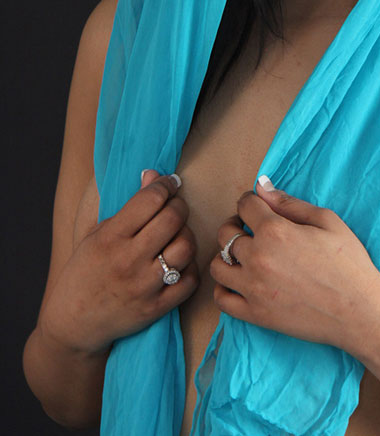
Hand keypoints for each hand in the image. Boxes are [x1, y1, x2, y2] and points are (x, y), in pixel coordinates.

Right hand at [40, 170, 198, 355]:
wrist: (73, 323)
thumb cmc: (86, 271)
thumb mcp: (97, 232)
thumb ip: (129, 204)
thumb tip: (153, 174)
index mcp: (110, 237)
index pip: (150, 199)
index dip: (165, 185)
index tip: (169, 183)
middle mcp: (128, 261)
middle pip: (172, 219)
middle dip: (179, 205)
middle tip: (175, 206)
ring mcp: (144, 287)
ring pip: (185, 247)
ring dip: (186, 235)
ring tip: (177, 235)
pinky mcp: (156, 309)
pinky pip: (189, 280)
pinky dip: (189, 267)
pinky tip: (179, 262)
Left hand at [210, 177, 379, 353]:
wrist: (359, 312)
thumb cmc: (349, 263)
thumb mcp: (326, 221)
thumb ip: (289, 203)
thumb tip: (261, 186)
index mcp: (275, 231)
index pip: (245, 205)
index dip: (251, 201)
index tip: (258, 207)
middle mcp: (258, 257)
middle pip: (226, 233)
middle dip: (236, 225)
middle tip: (251, 230)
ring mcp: (253, 288)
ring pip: (217, 265)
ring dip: (227, 255)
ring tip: (244, 256)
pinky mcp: (255, 315)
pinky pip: (221, 299)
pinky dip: (224, 287)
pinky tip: (239, 281)